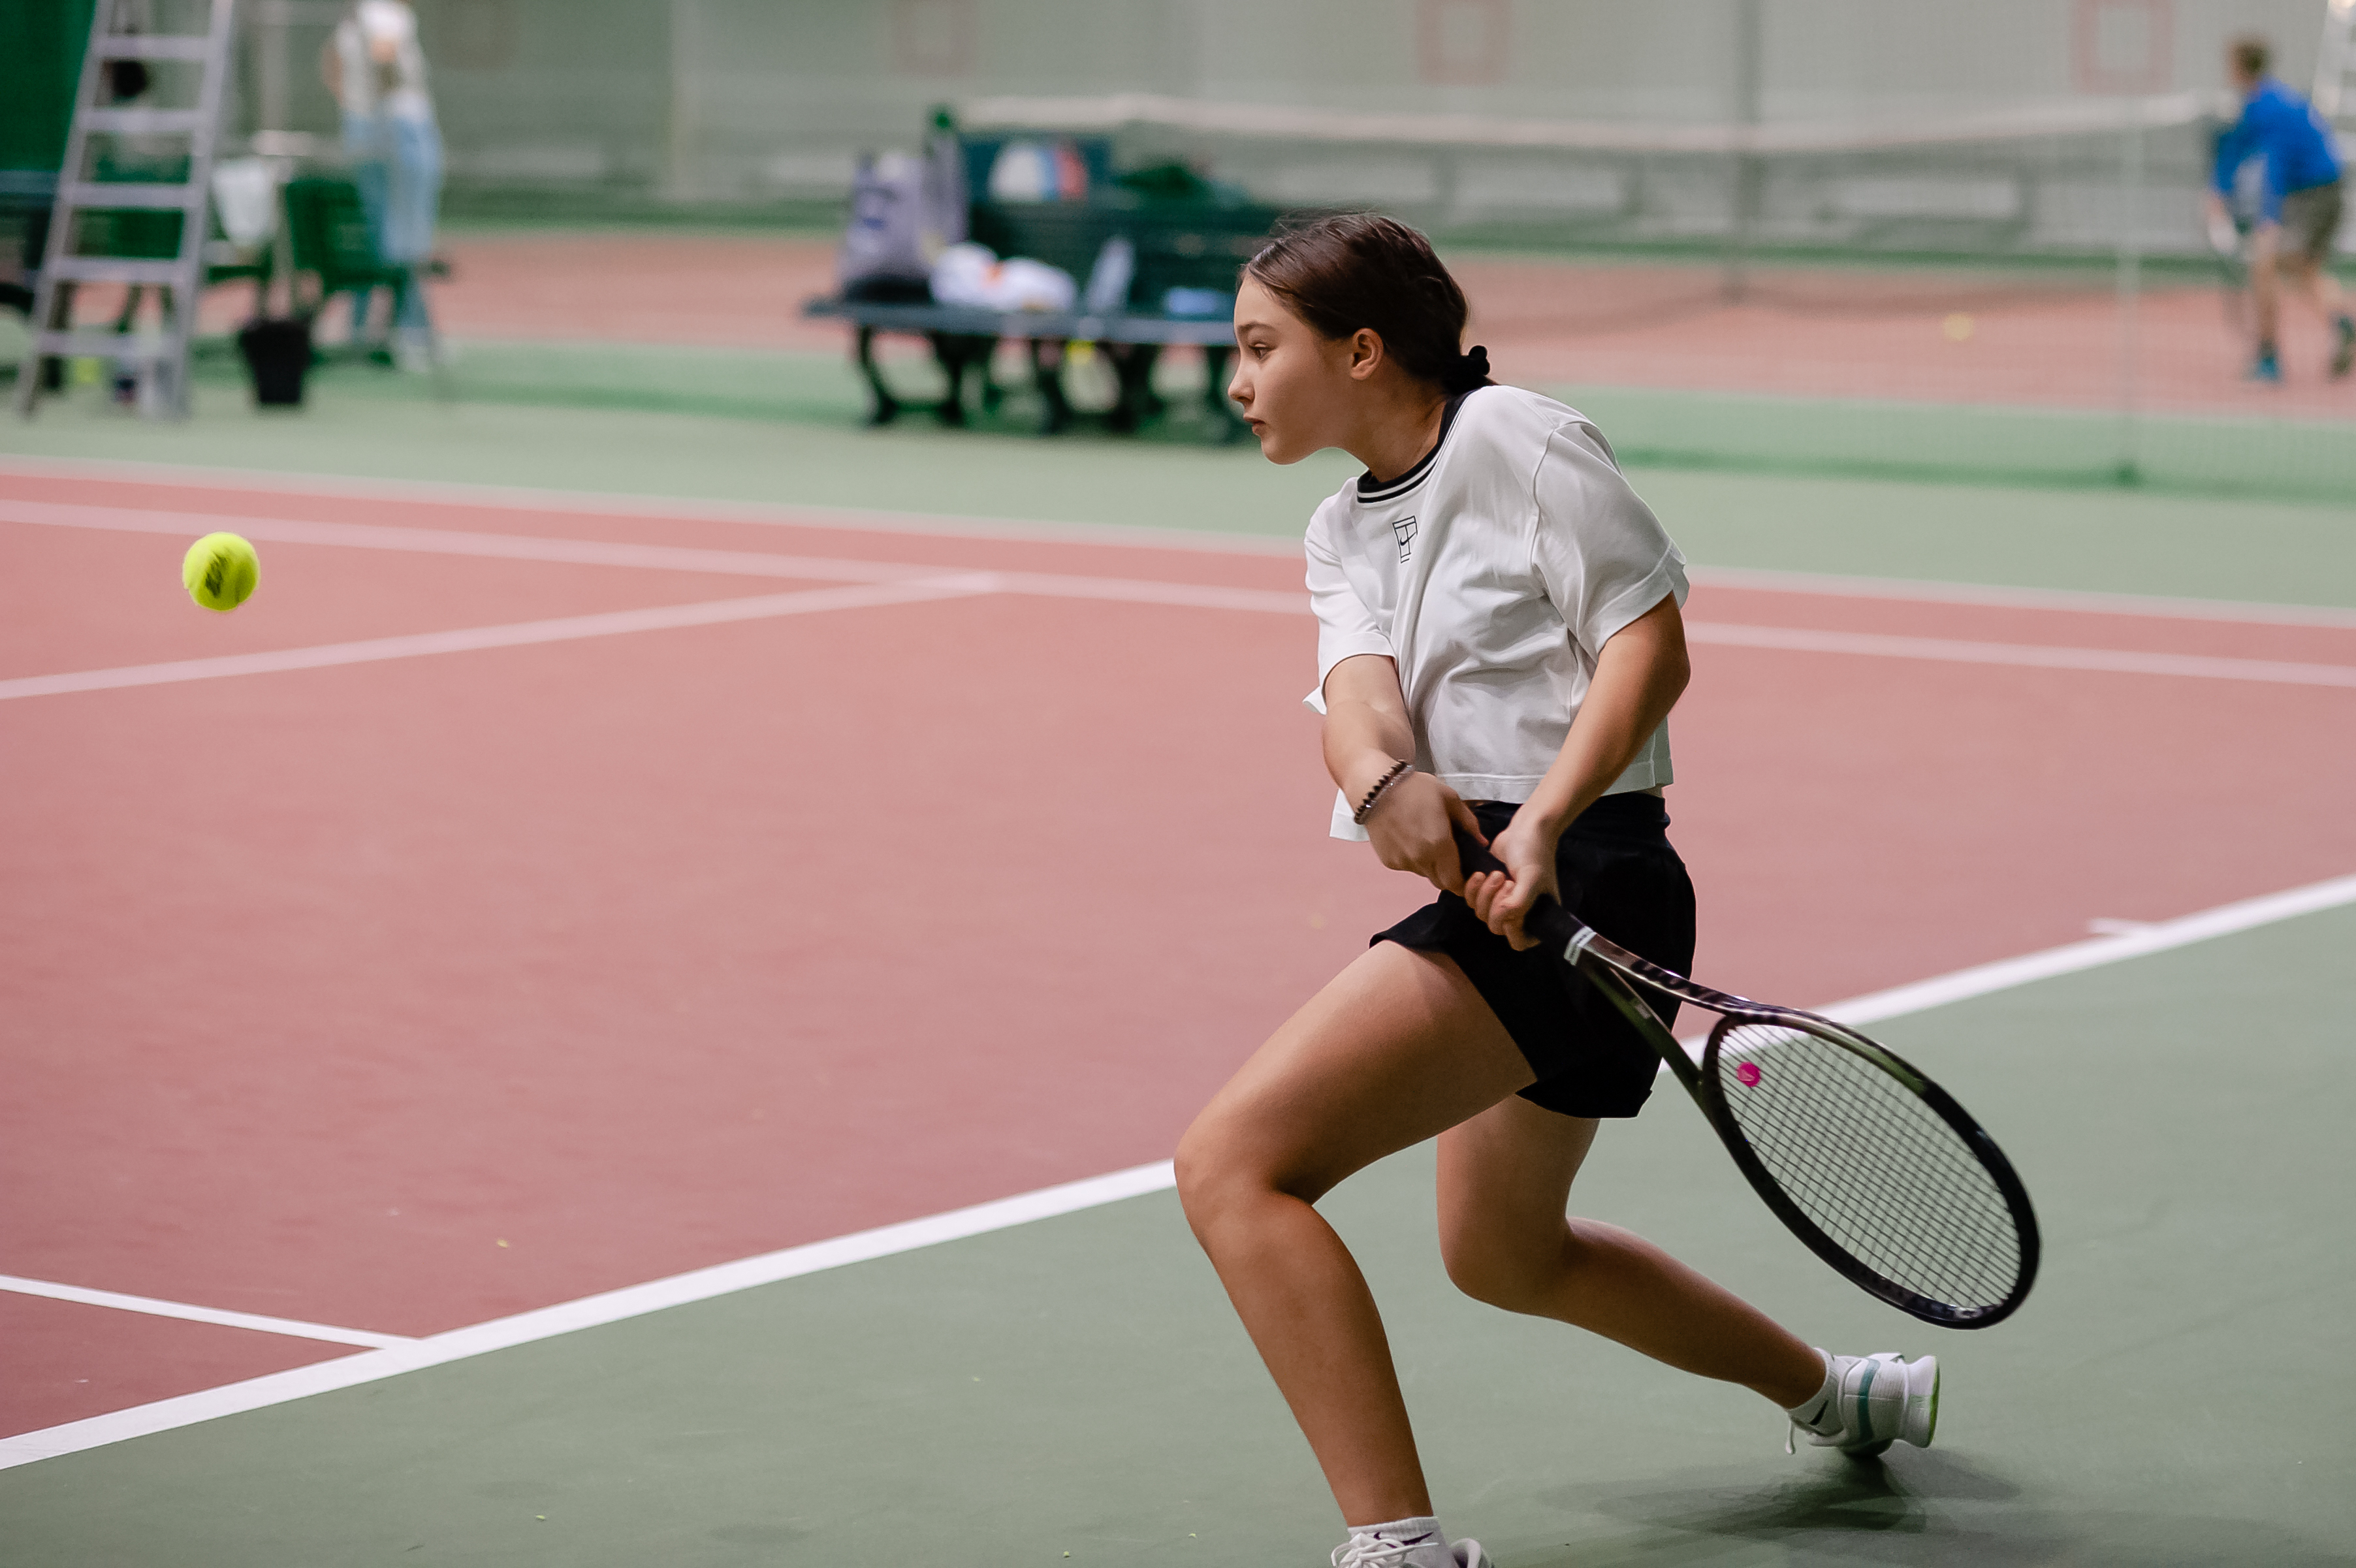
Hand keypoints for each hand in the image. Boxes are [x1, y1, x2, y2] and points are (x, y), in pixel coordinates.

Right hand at [1363, 771, 1486, 894]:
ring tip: (1426, 841)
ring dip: (1430, 865)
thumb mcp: (1450, 799)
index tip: (1466, 871)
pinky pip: (1408, 867)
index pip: (1455, 882)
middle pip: (1440, 881)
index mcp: (1439, 846)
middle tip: (1449, 854)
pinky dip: (1413, 859)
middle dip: (1448, 873)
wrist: (1377, 789)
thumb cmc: (1416, 789)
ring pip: (1424, 874)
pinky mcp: (1389, 861)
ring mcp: (1402, 863)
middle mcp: (1420, 860)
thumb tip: (1482, 842)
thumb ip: (1469, 823)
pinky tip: (1409, 839)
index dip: (1463, 881)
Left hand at [1462, 809, 1563, 950]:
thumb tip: (1503, 920)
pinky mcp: (1487, 890)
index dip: (1511, 927)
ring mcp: (1503, 902)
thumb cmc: (1533, 852)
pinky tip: (1480, 873)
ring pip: (1482, 914)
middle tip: (1505, 881)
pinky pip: (1472, 901)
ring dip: (1484, 894)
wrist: (1525, 828)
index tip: (1512, 904)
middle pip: (1496, 927)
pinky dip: (1472, 889)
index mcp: (1538, 916)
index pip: (1519, 941)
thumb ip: (1519, 904)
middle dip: (1495, 904)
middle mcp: (1521, 912)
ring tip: (1496, 873)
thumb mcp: (1531, 879)